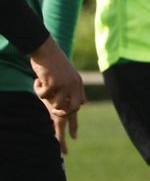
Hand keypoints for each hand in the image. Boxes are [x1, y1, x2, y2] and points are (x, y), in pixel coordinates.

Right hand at [30, 38, 83, 154]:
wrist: (45, 48)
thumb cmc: (50, 61)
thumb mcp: (62, 74)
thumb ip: (65, 88)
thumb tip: (60, 105)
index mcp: (78, 83)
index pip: (79, 103)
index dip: (73, 116)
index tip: (72, 133)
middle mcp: (74, 85)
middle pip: (73, 110)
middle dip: (63, 116)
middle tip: (54, 115)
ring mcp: (65, 85)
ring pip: (56, 105)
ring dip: (46, 99)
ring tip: (42, 88)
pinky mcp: (54, 83)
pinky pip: (43, 96)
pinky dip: (38, 90)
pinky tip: (38, 80)